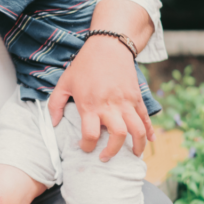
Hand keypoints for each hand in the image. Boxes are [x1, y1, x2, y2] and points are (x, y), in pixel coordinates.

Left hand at [47, 35, 152, 161]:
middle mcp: (110, 106)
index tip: (84, 148)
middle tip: (105, 158)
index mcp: (90, 105)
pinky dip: (150, 131)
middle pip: (118, 136)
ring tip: (134, 155)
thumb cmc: (84, 65)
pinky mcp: (136, 97)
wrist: (108, 46)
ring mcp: (126, 102)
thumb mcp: (64, 82)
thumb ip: (55, 104)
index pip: (91, 135)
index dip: (87, 146)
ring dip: (137, 146)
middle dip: (113, 151)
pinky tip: (151, 141)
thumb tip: (53, 124)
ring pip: (137, 130)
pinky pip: (145, 118)